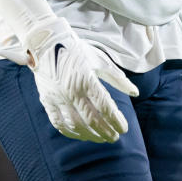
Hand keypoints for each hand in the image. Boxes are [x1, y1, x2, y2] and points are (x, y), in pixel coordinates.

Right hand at [25, 18, 139, 142]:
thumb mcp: (100, 60)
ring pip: (75, 125)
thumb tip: (135, 92)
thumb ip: (117, 78)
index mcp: (86, 79)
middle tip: (114, 137)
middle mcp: (71, 91)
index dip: (116, 121)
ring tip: (101, 138)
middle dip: (105, 131)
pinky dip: (71, 133)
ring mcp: (57, 97)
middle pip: (91, 120)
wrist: (46, 42)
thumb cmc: (77, 50)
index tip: (123, 128)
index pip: (105, 107)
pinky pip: (58, 123)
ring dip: (90, 135)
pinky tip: (81, 135)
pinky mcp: (47, 100)